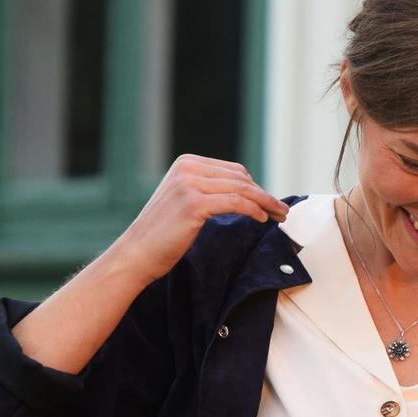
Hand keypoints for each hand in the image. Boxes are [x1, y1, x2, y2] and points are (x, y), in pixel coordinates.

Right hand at [105, 154, 288, 284]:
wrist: (136, 253)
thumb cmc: (162, 234)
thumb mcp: (183, 201)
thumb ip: (207, 190)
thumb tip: (245, 191)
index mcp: (186, 163)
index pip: (233, 171)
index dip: (255, 187)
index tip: (270, 202)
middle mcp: (187, 168)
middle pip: (240, 178)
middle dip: (264, 195)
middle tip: (281, 210)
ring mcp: (189, 184)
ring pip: (242, 189)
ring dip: (265, 203)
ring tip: (279, 215)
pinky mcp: (193, 203)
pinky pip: (236, 202)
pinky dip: (254, 210)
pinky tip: (261, 219)